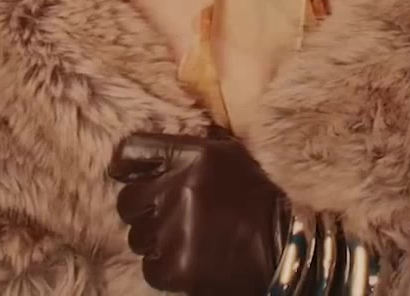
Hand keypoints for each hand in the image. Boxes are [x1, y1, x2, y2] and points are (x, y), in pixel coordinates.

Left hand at [109, 130, 282, 294]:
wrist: (286, 245)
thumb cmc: (260, 196)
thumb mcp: (231, 154)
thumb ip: (195, 147)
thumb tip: (163, 143)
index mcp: (192, 156)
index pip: (132, 152)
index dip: (123, 165)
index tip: (123, 174)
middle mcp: (178, 189)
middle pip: (127, 200)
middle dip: (141, 209)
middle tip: (162, 215)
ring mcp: (175, 230)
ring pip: (137, 236)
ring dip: (154, 239)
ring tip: (183, 239)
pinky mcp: (177, 266)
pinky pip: (150, 267)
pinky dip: (164, 267)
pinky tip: (188, 260)